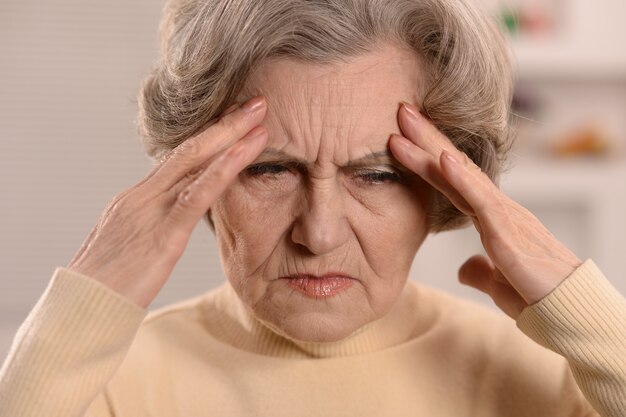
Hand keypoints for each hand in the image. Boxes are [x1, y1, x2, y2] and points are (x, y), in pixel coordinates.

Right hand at [67, 96, 267, 307]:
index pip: (179, 159)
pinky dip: (222, 170)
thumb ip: (154, 226)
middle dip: (226, 124)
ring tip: (260, 117)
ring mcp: (150, 211)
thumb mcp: (132, 247)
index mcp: (136, 199)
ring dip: (231, 137)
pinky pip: (196, 196)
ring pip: (195, 163)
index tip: (236, 119)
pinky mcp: (162, 235)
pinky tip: (243, 152)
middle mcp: (142, 196)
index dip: (211, 136)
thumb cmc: (107, 286)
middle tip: (257, 102)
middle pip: (190, 149)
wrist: (80, 311)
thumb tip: (175, 218)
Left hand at [389, 102, 581, 318]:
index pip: (453, 180)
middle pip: (454, 166)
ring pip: (461, 174)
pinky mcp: (508, 231)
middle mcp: (496, 208)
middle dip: (425, 137)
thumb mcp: (499, 283)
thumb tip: (464, 268)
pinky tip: (441, 158)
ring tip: (406, 121)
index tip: (403, 138)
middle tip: (400, 110)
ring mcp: (503, 215)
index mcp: (491, 217)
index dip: (427, 158)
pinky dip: (460, 177)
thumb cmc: (538, 294)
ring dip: (431, 146)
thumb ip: (481, 271)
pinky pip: (481, 199)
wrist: (570, 311)